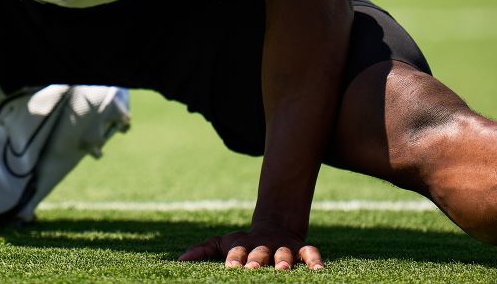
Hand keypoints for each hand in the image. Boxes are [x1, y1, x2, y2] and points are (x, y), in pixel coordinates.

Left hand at [179, 225, 322, 269]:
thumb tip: (178, 259)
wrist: (274, 226)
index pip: (236, 252)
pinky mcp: (299, 250)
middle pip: (259, 253)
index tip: (231, 267)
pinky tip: (318, 271)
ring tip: (283, 270)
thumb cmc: (243, 243)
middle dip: (256, 261)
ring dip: (283, 261)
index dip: (234, 258)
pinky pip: (309, 253)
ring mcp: (281, 247)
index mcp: (242, 246)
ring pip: (283, 253)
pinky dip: (314, 260)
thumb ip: (202, 250)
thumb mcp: (222, 244)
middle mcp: (262, 247)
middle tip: (253, 270)